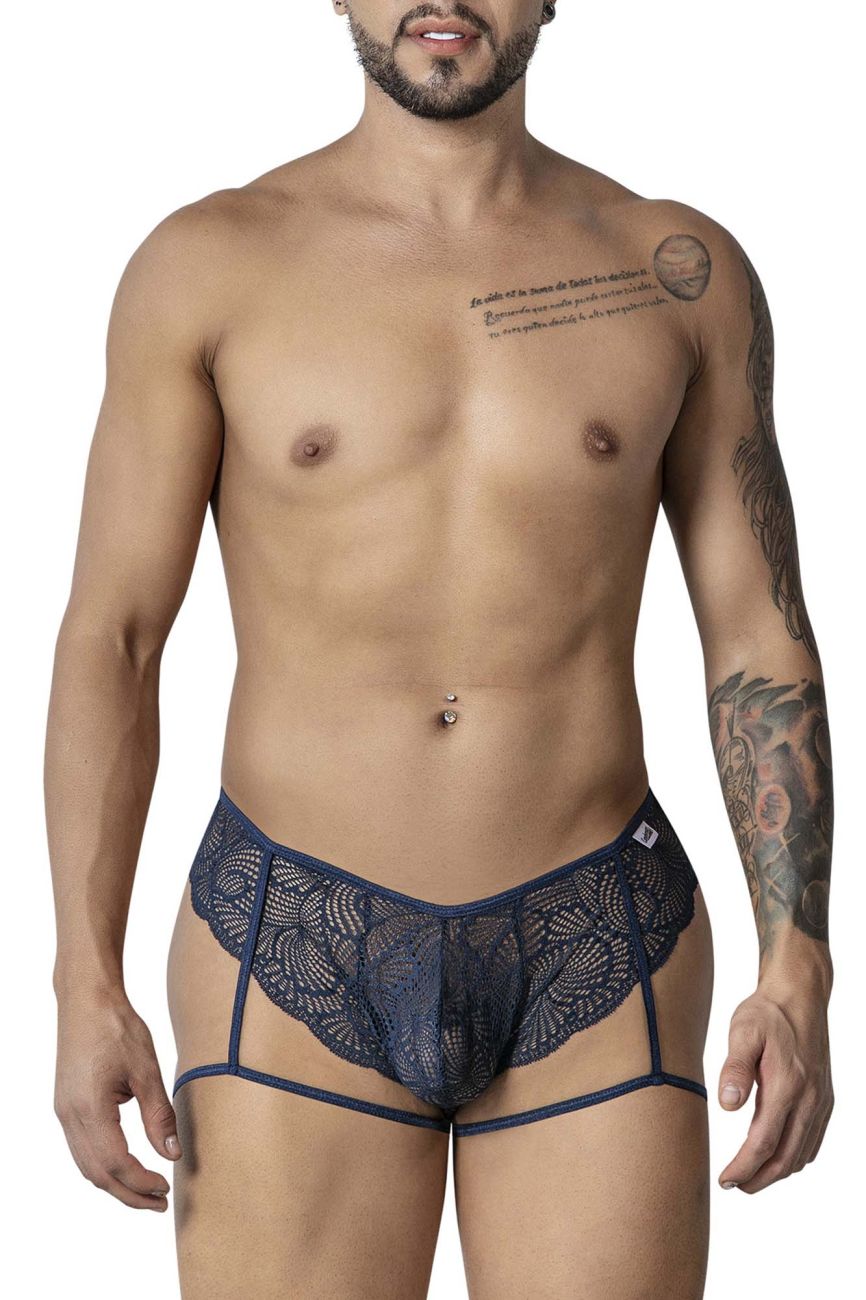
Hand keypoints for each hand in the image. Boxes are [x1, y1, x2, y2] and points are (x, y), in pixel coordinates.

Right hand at [54, 990, 181, 1210]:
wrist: (86, 999)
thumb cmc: (116, 1027)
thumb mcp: (147, 1070)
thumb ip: (158, 1115)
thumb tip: (172, 1154)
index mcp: (89, 1109)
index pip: (116, 1163)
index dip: (141, 1182)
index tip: (166, 1188)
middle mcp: (70, 1117)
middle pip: (97, 1174)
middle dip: (128, 1194)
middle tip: (160, 1203)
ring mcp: (64, 1113)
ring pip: (86, 1165)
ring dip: (115, 1183)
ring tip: (146, 1190)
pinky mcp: (66, 1106)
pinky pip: (81, 1149)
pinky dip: (103, 1165)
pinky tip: (125, 1165)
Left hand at [716, 982, 832, 1192]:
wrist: (801, 995)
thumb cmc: (767, 1012)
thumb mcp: (743, 1031)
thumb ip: (735, 1068)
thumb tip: (728, 1107)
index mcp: (788, 1085)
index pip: (764, 1142)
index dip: (744, 1167)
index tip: (724, 1181)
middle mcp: (809, 1099)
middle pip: (785, 1158)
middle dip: (759, 1179)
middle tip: (734, 1186)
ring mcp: (821, 1101)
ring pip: (801, 1153)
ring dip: (777, 1172)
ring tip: (750, 1175)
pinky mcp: (825, 1099)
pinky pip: (813, 1140)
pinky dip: (795, 1157)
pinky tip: (778, 1156)